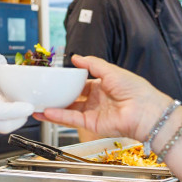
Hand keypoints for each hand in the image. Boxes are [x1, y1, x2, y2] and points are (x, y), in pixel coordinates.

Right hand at [42, 55, 171, 141]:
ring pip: (69, 110)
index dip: (68, 81)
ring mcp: (94, 113)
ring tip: (36, 105)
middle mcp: (97, 100)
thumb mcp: (111, 70)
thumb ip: (92, 64)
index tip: (55, 78)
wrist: (146, 111)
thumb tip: (76, 57)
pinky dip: (59, 116)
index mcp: (102, 86)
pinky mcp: (92, 125)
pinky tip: (46, 112)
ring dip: (53, 108)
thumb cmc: (136, 90)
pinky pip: (72, 119)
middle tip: (42, 92)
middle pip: (72, 97)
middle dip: (57, 96)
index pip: (81, 83)